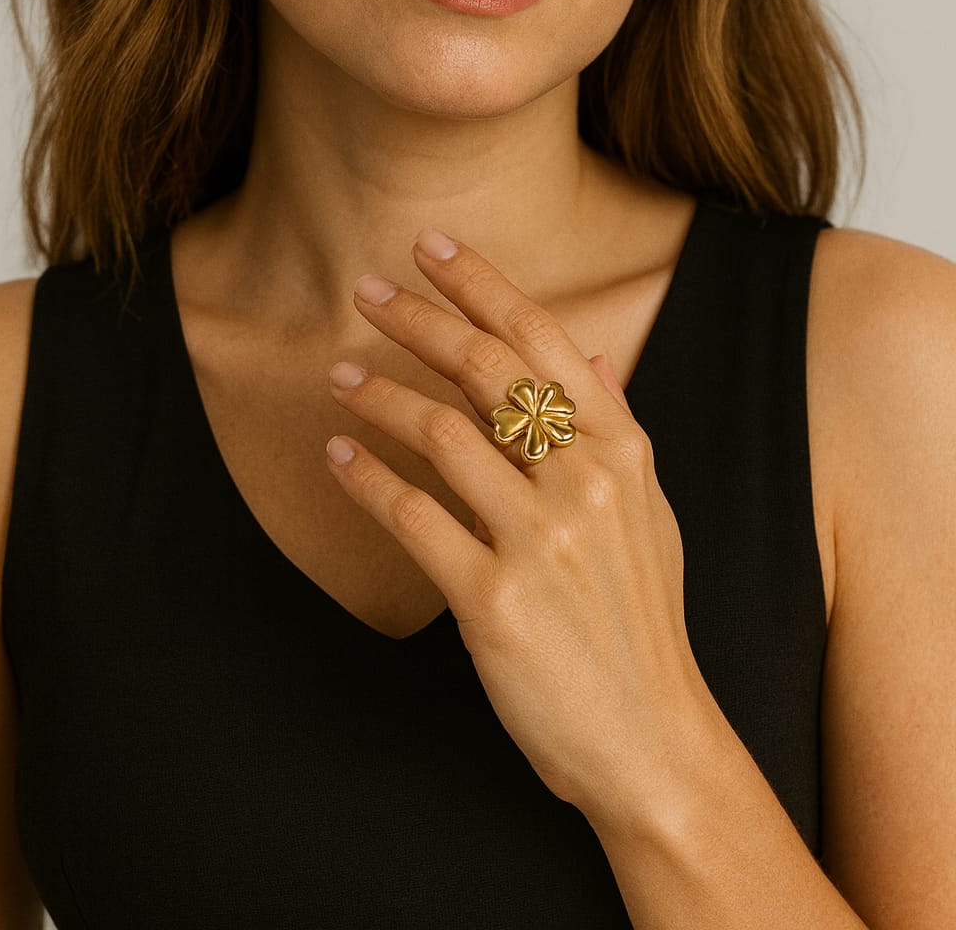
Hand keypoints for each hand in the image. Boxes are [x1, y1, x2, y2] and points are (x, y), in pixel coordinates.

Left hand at [324, 227, 713, 822]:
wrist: (652, 740)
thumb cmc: (643, 624)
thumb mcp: (650, 515)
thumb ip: (617, 429)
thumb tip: (591, 357)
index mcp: (624, 453)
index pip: (542, 338)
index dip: (481, 284)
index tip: (431, 249)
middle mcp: (586, 483)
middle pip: (486, 370)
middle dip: (418, 320)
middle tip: (365, 292)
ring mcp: (541, 541)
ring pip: (441, 434)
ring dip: (378, 395)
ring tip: (338, 376)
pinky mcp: (495, 600)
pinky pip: (413, 516)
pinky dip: (366, 479)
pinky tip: (338, 456)